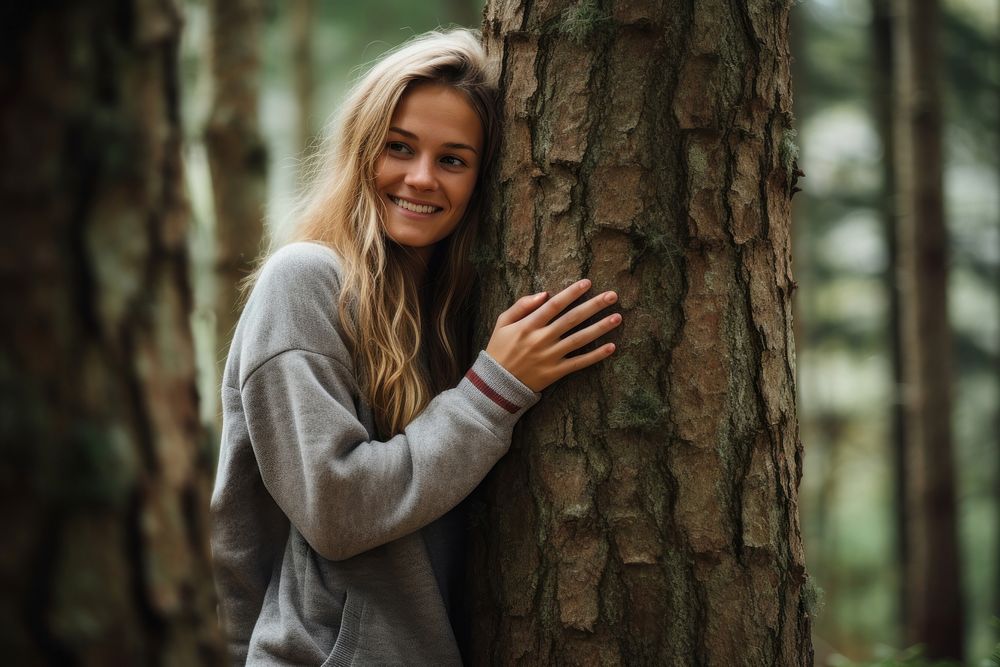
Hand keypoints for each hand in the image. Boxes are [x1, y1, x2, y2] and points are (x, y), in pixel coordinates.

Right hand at [485, 279, 621, 391]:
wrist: (496, 383)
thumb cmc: (500, 349)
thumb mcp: (502, 323)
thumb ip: (521, 306)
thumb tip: (544, 294)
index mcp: (528, 325)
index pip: (554, 305)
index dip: (571, 293)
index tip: (588, 283)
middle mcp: (541, 339)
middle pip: (572, 319)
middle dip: (594, 306)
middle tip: (612, 296)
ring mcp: (550, 356)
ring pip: (579, 339)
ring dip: (600, 328)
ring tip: (617, 317)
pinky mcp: (555, 372)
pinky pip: (579, 363)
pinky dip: (595, 356)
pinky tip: (611, 347)